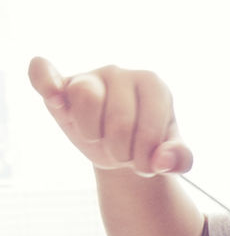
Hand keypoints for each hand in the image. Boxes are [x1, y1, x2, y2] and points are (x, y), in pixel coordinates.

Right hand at [28, 57, 193, 175]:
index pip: (148, 129)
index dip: (145, 158)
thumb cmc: (147, 146)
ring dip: (91, 132)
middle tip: (123, 153)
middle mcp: (121, 72)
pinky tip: (55, 97)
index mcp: (153, 84)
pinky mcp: (61, 86)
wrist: (122, 149)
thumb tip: (162, 160)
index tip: (146, 163)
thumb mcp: (169, 156)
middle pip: (118, 121)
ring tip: (99, 137)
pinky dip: (44, 80)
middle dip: (121, 152)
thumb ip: (180, 159)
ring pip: (85, 97)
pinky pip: (43, 72)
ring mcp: (90, 77)